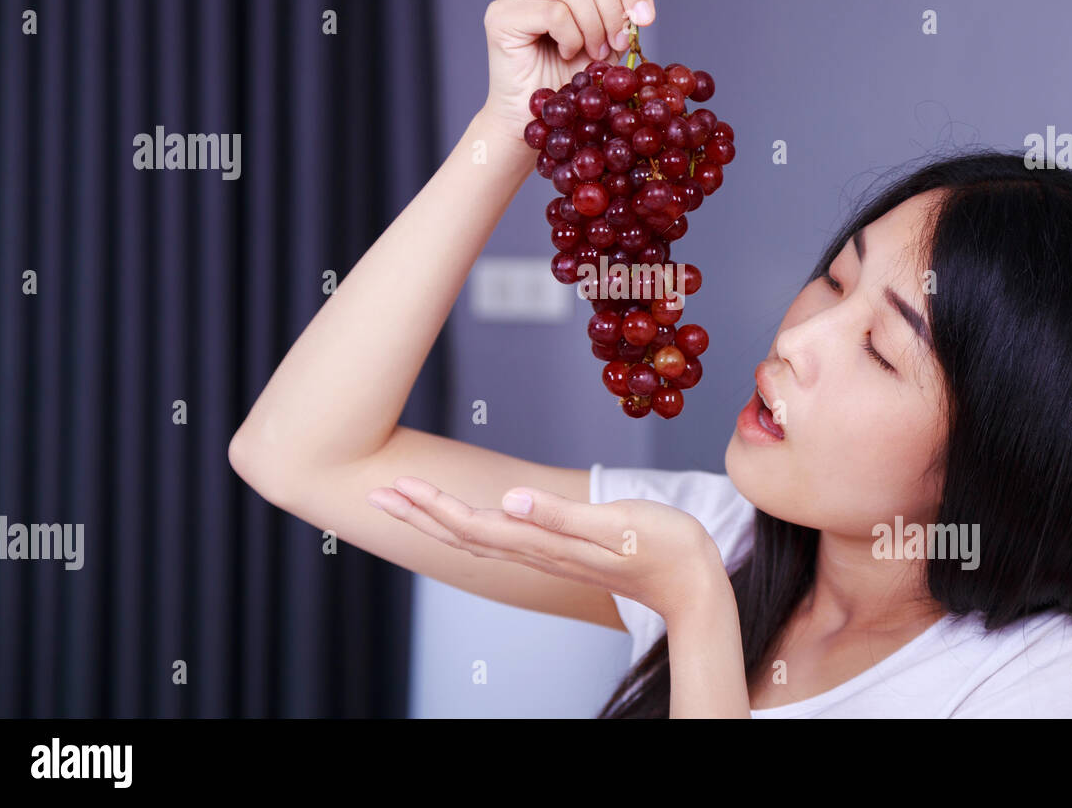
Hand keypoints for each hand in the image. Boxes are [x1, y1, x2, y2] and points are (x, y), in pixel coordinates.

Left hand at [366, 475, 722, 621]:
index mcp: (547, 544)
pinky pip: (500, 540)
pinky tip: (464, 518)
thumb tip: (510, 500)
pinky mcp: (560, 551)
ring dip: (437, 520)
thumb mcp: (620, 525)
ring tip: (406, 501)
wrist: (694, 585)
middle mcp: (540, 552)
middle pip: (465, 535)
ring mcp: (549, 554)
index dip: (434, 507)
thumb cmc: (666, 549)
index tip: (399, 486)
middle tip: (377, 493)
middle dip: (419, 514)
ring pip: (479, 539)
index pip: (475, 526)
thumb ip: (563, 516)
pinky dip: (469, 527)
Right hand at [480, 0, 677, 137]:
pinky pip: (553, 11)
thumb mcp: (615, 33)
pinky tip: (566, 54)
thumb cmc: (573, 75)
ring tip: (592, 52)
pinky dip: (571, 37)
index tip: (646, 18)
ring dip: (593, 26)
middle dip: (614, 7)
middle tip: (616, 44)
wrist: (543, 116)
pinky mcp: (499, 15)